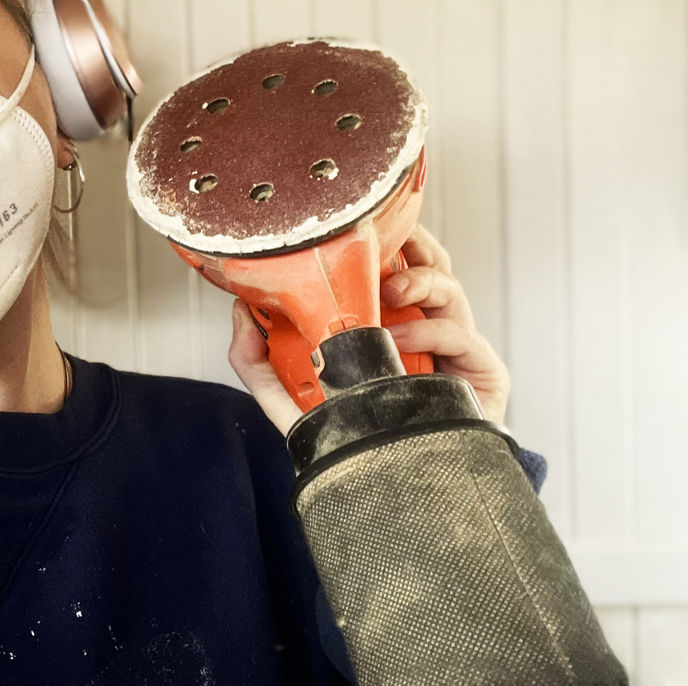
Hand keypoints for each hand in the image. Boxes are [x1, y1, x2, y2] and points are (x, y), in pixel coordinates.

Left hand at [227, 224, 510, 434]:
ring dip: (420, 281)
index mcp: (390, 325)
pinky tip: (399, 340)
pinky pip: (464, 337)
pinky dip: (431, 331)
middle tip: (386, 244)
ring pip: (452, 292)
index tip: (360, 227)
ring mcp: (455, 352)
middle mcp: (425, 332)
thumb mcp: (289, 399)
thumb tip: (239, 312)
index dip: (389, 241)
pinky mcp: (482, 377)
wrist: (389, 494)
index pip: (398, 268)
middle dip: (415, 245)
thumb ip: (257, 361)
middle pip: (433, 267)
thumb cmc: (349, 442)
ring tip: (389, 291)